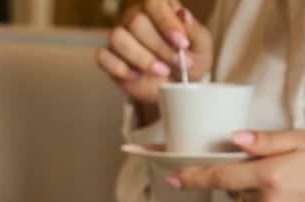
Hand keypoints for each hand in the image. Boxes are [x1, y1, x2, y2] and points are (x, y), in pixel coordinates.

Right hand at [96, 1, 213, 122]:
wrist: (176, 89)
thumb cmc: (188, 62)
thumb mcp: (201, 47)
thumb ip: (195, 30)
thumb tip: (183, 15)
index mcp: (159, 8)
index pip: (153, 2)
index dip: (166, 22)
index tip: (182, 43)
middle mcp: (136, 18)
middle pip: (136, 22)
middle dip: (160, 47)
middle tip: (178, 63)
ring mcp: (120, 37)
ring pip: (118, 37)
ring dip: (141, 58)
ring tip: (160, 71)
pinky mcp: (109, 57)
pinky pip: (103, 56)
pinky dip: (121, 68)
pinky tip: (137, 75)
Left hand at [166, 130, 304, 201]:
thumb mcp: (300, 140)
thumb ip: (265, 141)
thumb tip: (235, 140)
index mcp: (269, 176)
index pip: (220, 177)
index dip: (193, 178)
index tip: (172, 178)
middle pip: (231, 188)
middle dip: (237, 175)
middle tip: (265, 165)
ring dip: (252, 190)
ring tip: (283, 180)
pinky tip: (287, 196)